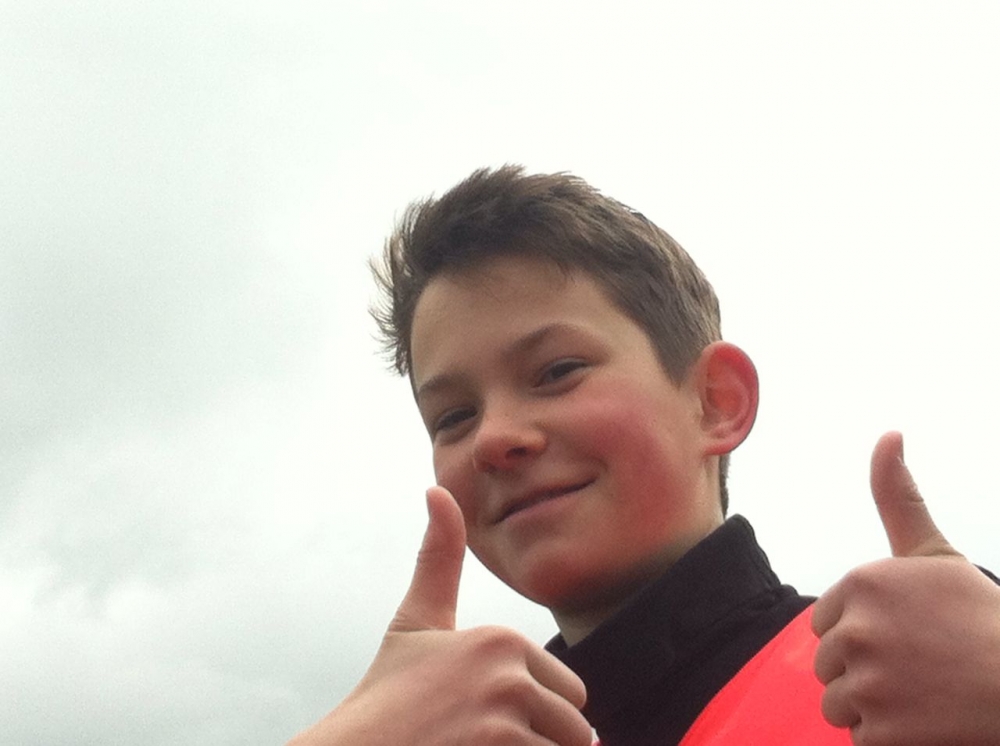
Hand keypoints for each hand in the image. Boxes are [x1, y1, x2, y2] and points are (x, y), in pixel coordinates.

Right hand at [286, 486, 591, 745]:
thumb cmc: (388, 692)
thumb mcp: (417, 621)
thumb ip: (438, 557)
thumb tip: (437, 490)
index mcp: (501, 640)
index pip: (570, 691)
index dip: (537, 712)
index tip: (486, 715)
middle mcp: (509, 675)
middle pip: (577, 727)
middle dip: (546, 741)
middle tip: (491, 741)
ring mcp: (504, 721)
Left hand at [812, 432, 999, 744]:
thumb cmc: (980, 619)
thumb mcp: (935, 554)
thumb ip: (898, 497)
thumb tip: (888, 433)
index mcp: (863, 583)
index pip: (825, 622)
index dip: (863, 635)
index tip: (908, 636)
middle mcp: (858, 628)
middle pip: (827, 664)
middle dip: (863, 672)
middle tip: (918, 670)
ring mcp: (869, 682)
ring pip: (836, 704)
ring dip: (871, 708)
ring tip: (921, 697)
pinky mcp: (880, 733)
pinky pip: (859, 740)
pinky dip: (887, 740)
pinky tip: (924, 724)